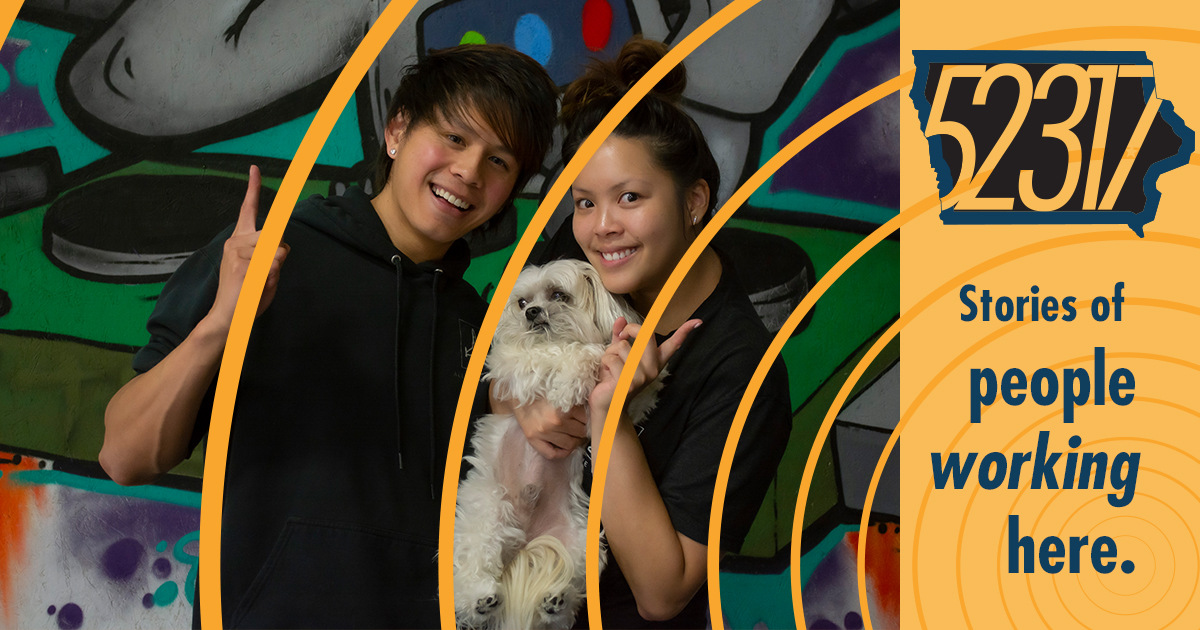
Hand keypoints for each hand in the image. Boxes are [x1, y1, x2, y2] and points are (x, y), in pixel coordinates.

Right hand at [205, 166, 289, 331]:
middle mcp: (235, 241)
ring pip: (276, 251)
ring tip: (257, 283)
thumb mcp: (266, 272)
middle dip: (279, 256)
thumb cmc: (248, 296)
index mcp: (240, 241)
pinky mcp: (240, 265)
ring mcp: (236, 252)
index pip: (248, 209)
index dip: (253, 188)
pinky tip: (253, 287)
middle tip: (263, 275)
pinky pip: (271, 265)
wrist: (228, 318)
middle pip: (276, 237)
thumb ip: (274, 256)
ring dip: (275, 269)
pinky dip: (270, 278)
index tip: (254, 167)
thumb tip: (280, 245)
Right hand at [510, 399, 588, 458]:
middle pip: (581, 433)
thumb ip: (577, 401)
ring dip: (575, 441)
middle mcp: (556, 422)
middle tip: (582, 428)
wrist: (519, 394)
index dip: (590, 420)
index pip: (587, 420)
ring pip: (570, 444)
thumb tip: (593, 412)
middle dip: (583, 430)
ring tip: (574, 436)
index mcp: (565, 407)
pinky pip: (552, 454)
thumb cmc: (543, 391)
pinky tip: (564, 447)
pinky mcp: (533, 439)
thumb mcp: (563, 392)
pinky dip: (561, 453)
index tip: (589, 419)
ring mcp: (544, 433)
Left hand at [589, 317, 700, 420]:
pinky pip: (612, 358)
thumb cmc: (612, 379)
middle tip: (621, 337)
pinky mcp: (628, 382)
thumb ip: (620, 336)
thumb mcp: (617, 354)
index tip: (698, 321)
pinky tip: (606, 374)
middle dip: (629, 330)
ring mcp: (642, 376)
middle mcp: (652, 368)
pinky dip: (604, 362)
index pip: (673, 344)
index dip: (685, 331)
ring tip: (610, 365)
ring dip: (610, 352)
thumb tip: (621, 319)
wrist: (606, 406)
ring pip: (623, 346)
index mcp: (654, 361)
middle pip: (645, 334)